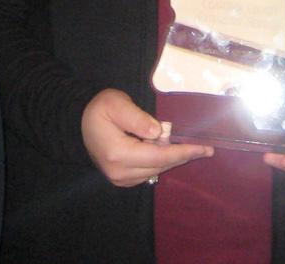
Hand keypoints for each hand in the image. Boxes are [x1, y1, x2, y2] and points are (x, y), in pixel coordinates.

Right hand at [80, 88, 212, 185]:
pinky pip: (148, 172)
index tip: (205, 148)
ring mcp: (120, 179)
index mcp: (118, 154)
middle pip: (160, 166)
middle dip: (182, 155)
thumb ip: (137, 118)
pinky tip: (165, 149)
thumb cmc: (99, 109)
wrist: (79, 122)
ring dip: (171, 158)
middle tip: (204, 148)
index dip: (184, 152)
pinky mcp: (121, 179)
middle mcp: (119, 172)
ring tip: (185, 145)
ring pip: (155, 171)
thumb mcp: (116, 104)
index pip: (159, 156)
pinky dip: (160, 161)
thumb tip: (158, 132)